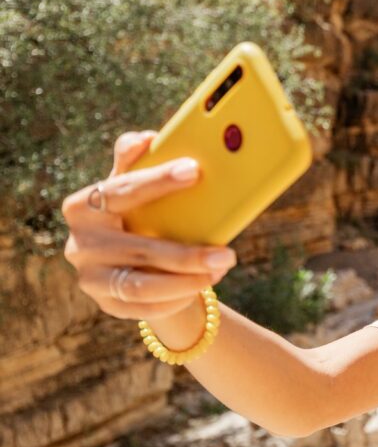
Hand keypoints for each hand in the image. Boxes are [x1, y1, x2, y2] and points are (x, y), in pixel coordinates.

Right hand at [62, 131, 235, 321]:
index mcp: (84, 206)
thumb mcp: (136, 186)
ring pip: (140, 286)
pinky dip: (177, 299)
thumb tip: (146, 138)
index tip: (195, 170)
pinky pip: (145, 309)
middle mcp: (81, 243)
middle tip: (227, 254)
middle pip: (138, 250)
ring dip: (186, 282)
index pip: (120, 191)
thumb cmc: (140, 213)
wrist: (134, 261)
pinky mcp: (106, 304)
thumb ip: (136, 161)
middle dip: (186, 254)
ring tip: (219, 270)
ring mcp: (91, 278)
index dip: (156, 181)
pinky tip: (202, 286)